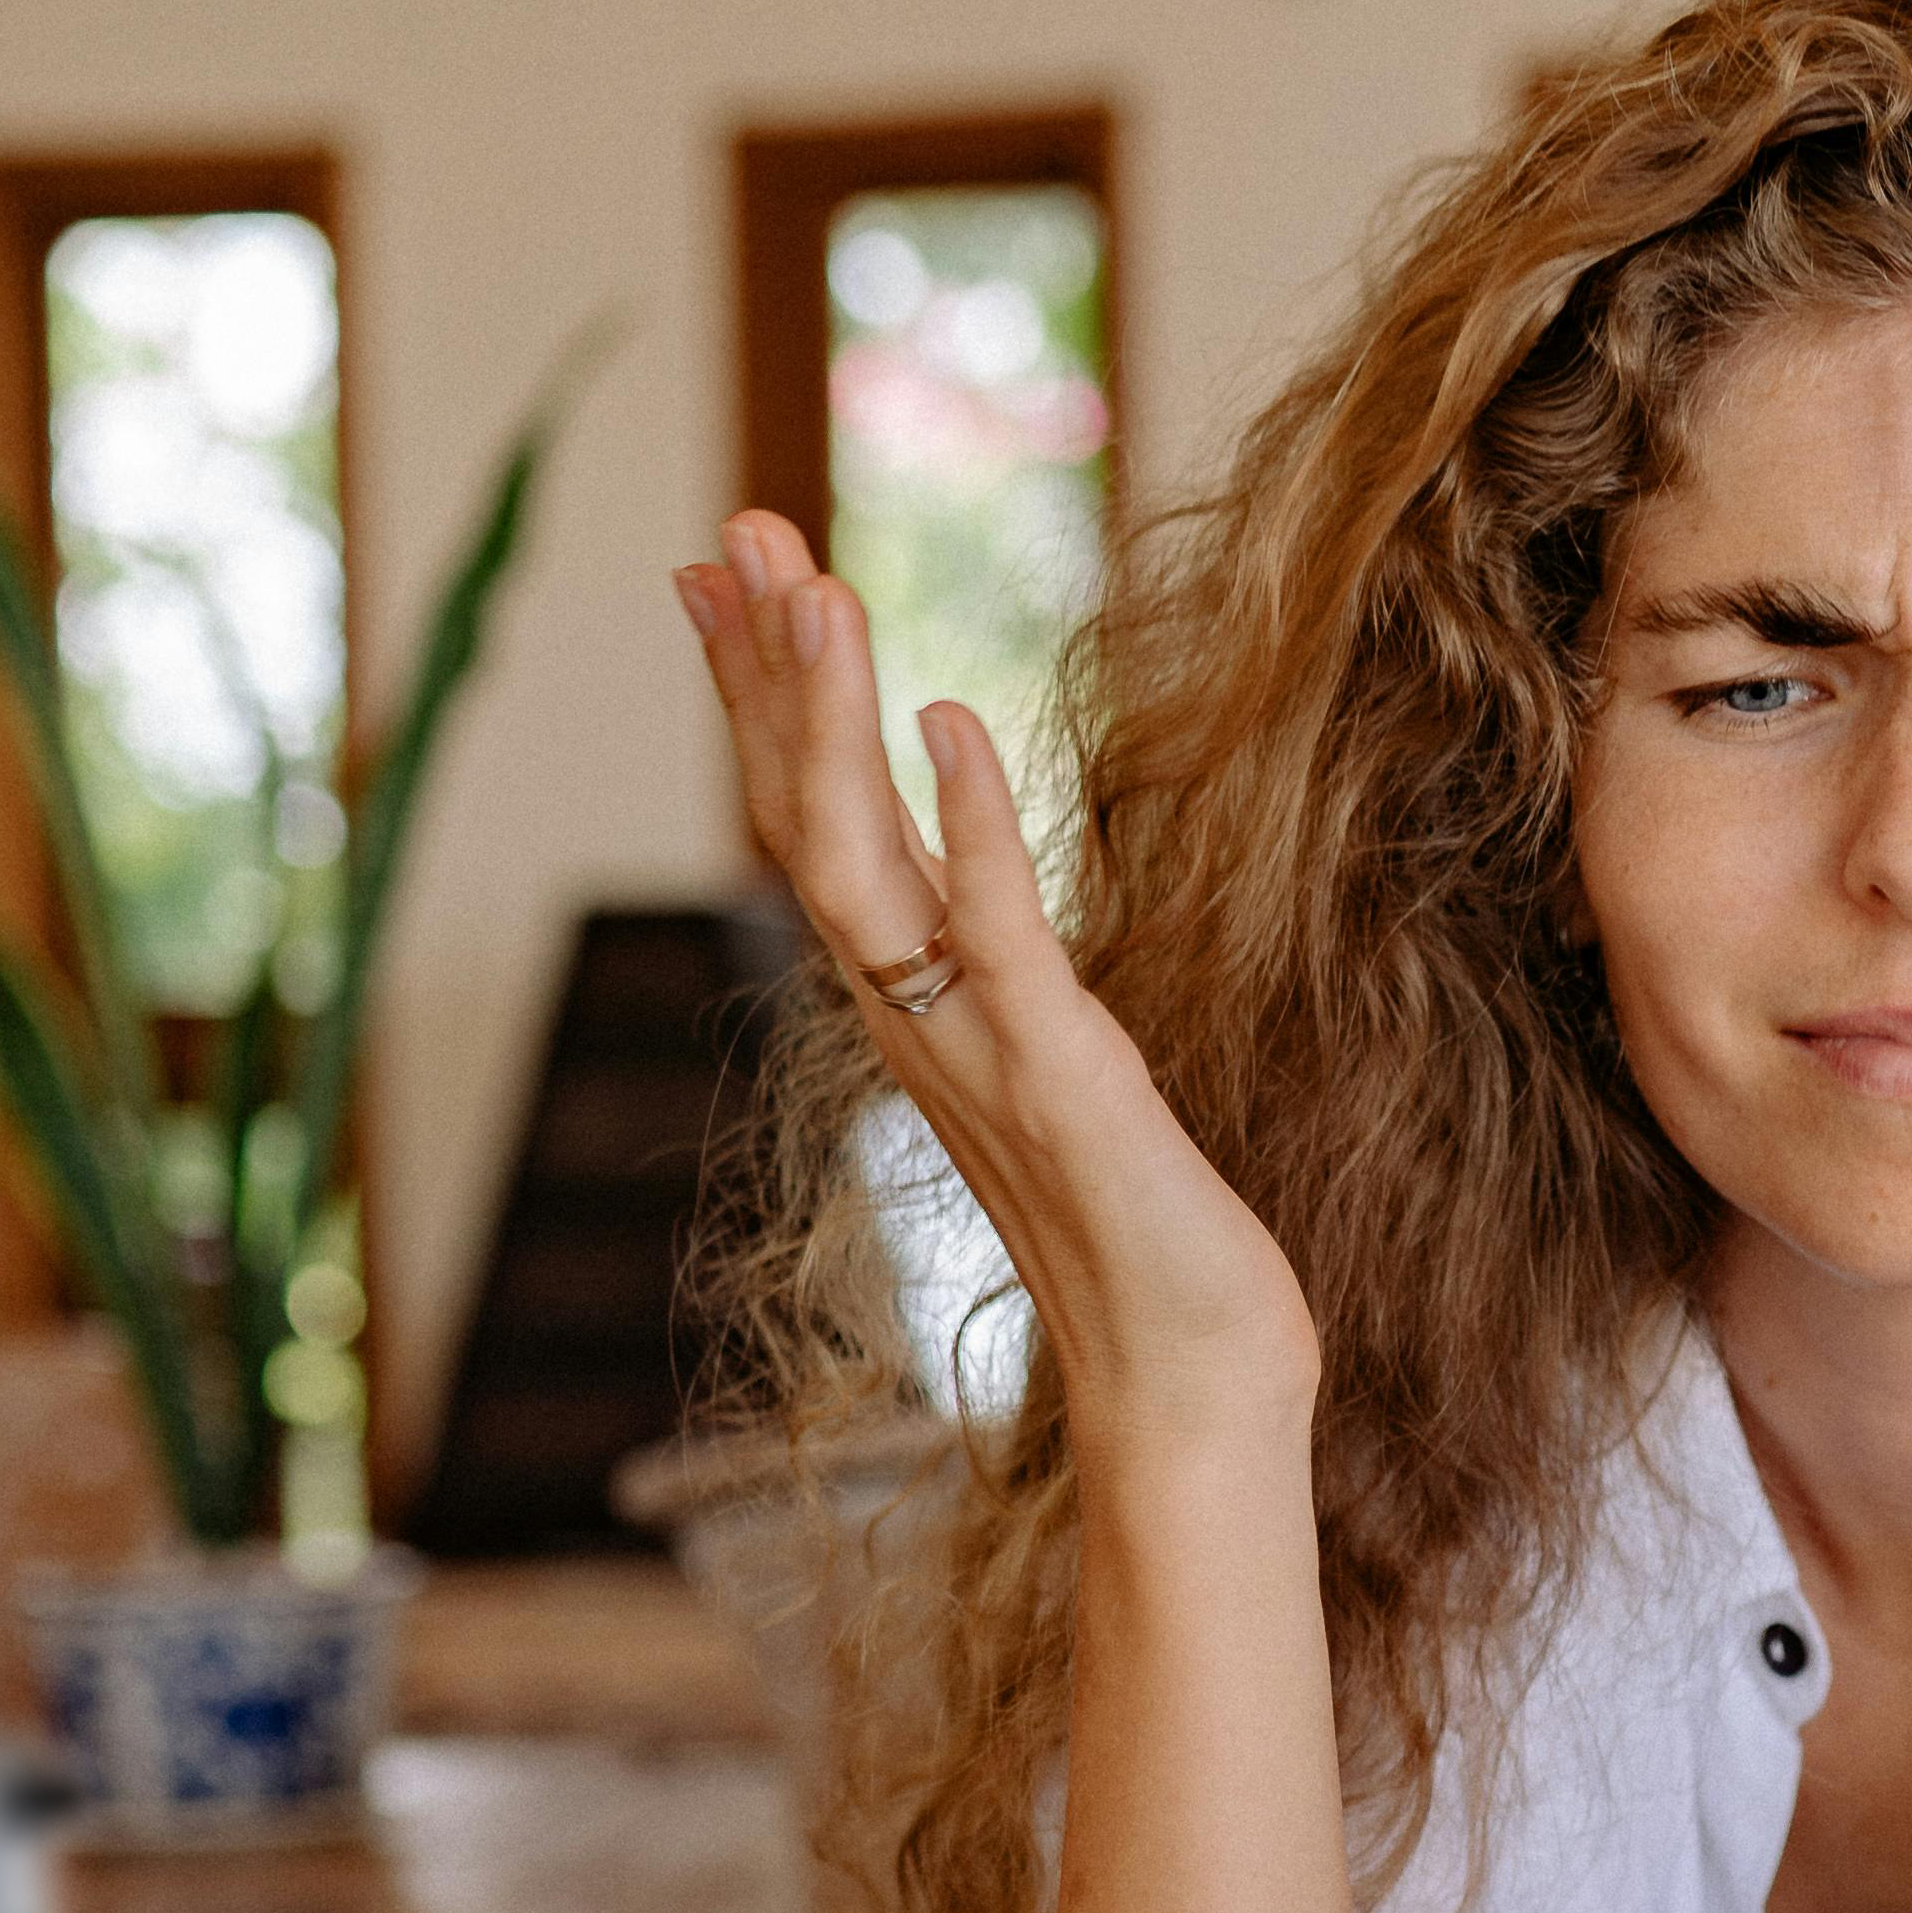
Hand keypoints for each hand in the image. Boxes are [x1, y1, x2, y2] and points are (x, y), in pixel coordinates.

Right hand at [679, 513, 1314, 1461]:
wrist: (1186, 1384)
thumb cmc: (1141, 1243)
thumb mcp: (1056, 1069)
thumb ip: (1002, 975)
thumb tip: (968, 878)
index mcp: (917, 1010)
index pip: (815, 825)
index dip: (767, 698)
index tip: (726, 579)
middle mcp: (917, 1020)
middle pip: (804, 817)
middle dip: (765, 669)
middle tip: (730, 529)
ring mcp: (976, 1048)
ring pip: (859, 860)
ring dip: (826, 719)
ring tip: (808, 585)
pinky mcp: (1061, 1074)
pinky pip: (996, 928)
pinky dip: (971, 819)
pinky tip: (949, 717)